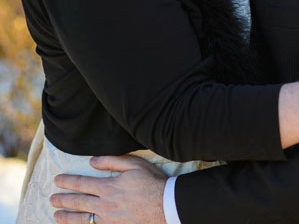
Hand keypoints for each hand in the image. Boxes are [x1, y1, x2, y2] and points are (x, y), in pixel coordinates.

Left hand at [52, 155, 166, 223]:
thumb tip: (92, 161)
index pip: (82, 183)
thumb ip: (112, 161)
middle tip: (52, 198)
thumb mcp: (135, 165)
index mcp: (108, 187)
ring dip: (66, 217)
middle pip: (78, 202)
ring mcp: (108, 218)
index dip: (68, 181)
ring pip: (81, 219)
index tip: (57, 180)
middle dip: (62, 199)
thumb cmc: (152, 182)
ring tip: (56, 215)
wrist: (166, 205)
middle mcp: (104, 204)